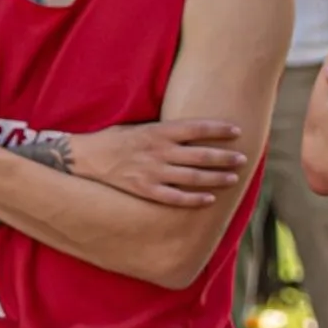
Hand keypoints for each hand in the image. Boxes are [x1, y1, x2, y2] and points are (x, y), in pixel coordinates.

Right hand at [72, 119, 249, 206]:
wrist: (85, 159)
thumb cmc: (115, 140)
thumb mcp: (140, 127)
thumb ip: (165, 131)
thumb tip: (193, 131)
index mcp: (158, 131)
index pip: (196, 127)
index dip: (219, 129)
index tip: (237, 130)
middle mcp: (158, 151)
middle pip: (201, 154)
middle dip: (225, 156)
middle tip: (243, 158)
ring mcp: (152, 172)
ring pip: (193, 176)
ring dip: (216, 178)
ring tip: (234, 178)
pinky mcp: (145, 190)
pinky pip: (175, 198)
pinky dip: (194, 199)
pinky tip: (210, 200)